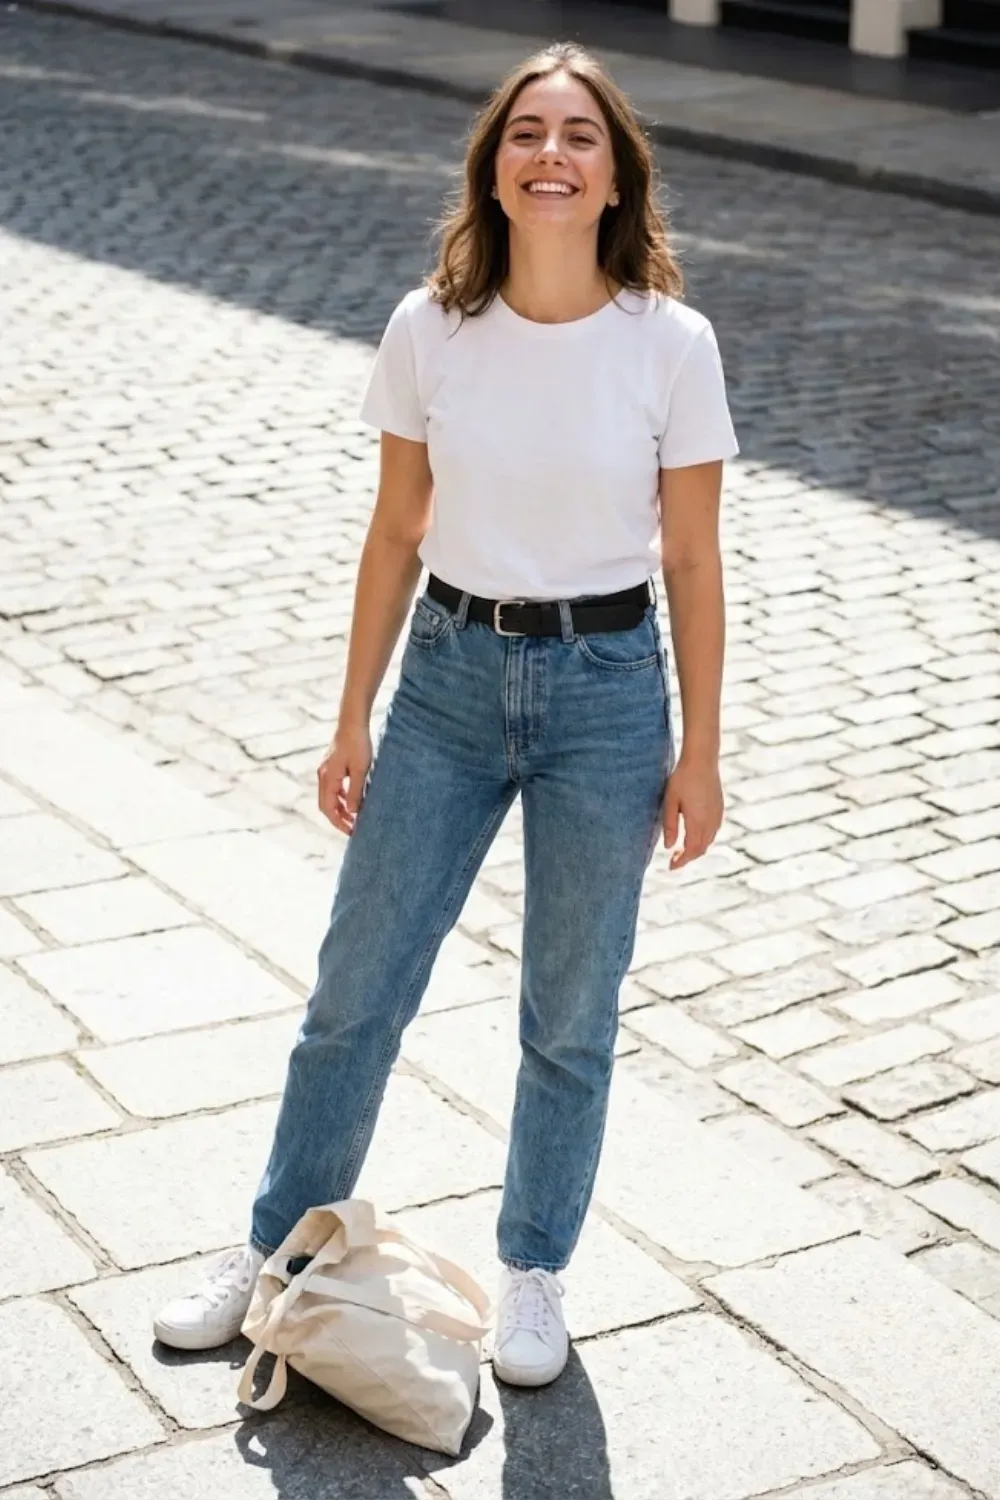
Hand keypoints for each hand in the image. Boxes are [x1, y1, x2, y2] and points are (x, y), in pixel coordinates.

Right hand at [317, 722, 371, 835]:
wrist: (353, 722)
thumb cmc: (358, 744)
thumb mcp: (360, 770)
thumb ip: (355, 792)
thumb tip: (352, 812)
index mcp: (327, 778)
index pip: (328, 809)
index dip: (339, 823)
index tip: (352, 832)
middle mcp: (323, 775)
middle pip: (326, 805)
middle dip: (338, 818)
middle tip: (353, 829)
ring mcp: (326, 770)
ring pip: (329, 796)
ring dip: (340, 808)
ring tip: (355, 817)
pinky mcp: (332, 765)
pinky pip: (334, 787)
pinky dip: (342, 796)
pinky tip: (354, 799)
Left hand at [663, 754, 723, 870]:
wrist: (702, 760)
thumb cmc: (682, 778)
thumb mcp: (670, 801)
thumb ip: (669, 825)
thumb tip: (668, 847)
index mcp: (697, 821)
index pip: (691, 850)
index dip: (681, 861)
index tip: (670, 867)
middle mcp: (710, 821)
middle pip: (701, 848)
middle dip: (688, 857)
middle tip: (674, 860)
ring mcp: (717, 815)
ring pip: (709, 841)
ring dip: (696, 849)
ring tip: (682, 850)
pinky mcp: (720, 808)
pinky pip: (713, 831)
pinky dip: (704, 839)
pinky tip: (695, 835)